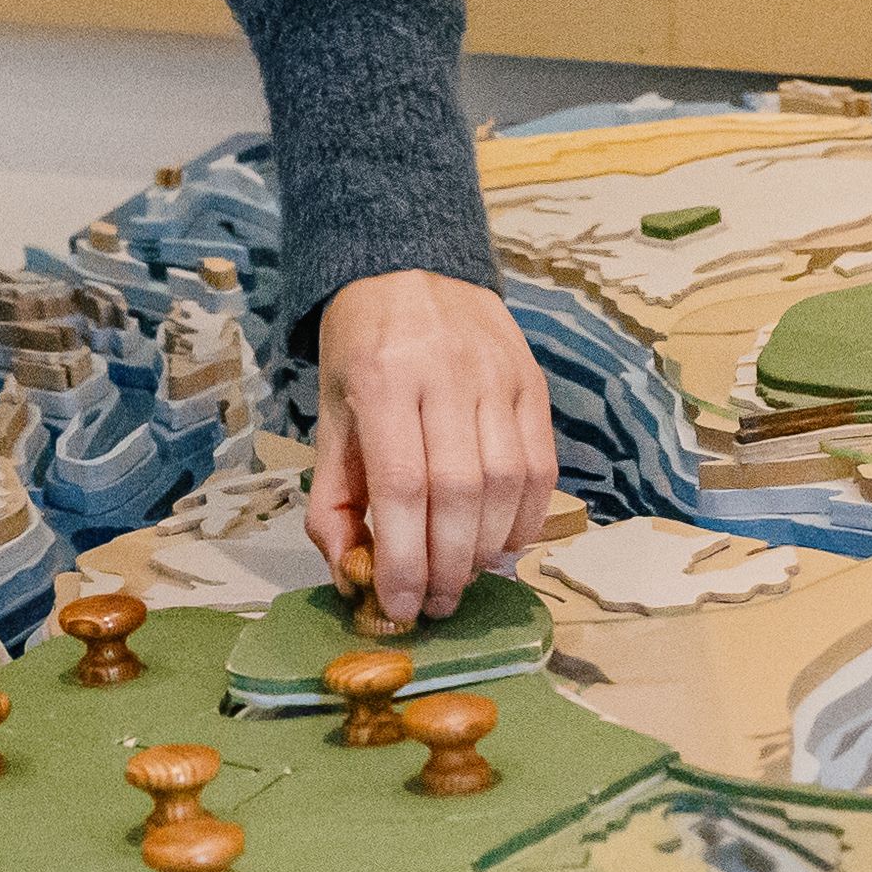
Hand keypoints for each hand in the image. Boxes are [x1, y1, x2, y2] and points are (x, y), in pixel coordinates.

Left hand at [307, 269, 566, 614]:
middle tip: (436, 603)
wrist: (408, 267)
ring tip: (464, 577)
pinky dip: (528, 518)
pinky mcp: (533, 380)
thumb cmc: (361, 351)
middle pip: (459, 492)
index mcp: (383, 379)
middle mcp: (446, 373)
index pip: (401, 486)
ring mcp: (497, 374)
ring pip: (507, 482)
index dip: (403, 558)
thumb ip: (333, 497)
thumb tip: (349, 575)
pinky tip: (502, 544)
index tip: (398, 604)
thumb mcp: (330, 414)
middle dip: (448, 564)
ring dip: (487, 547)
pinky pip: (542, 465)